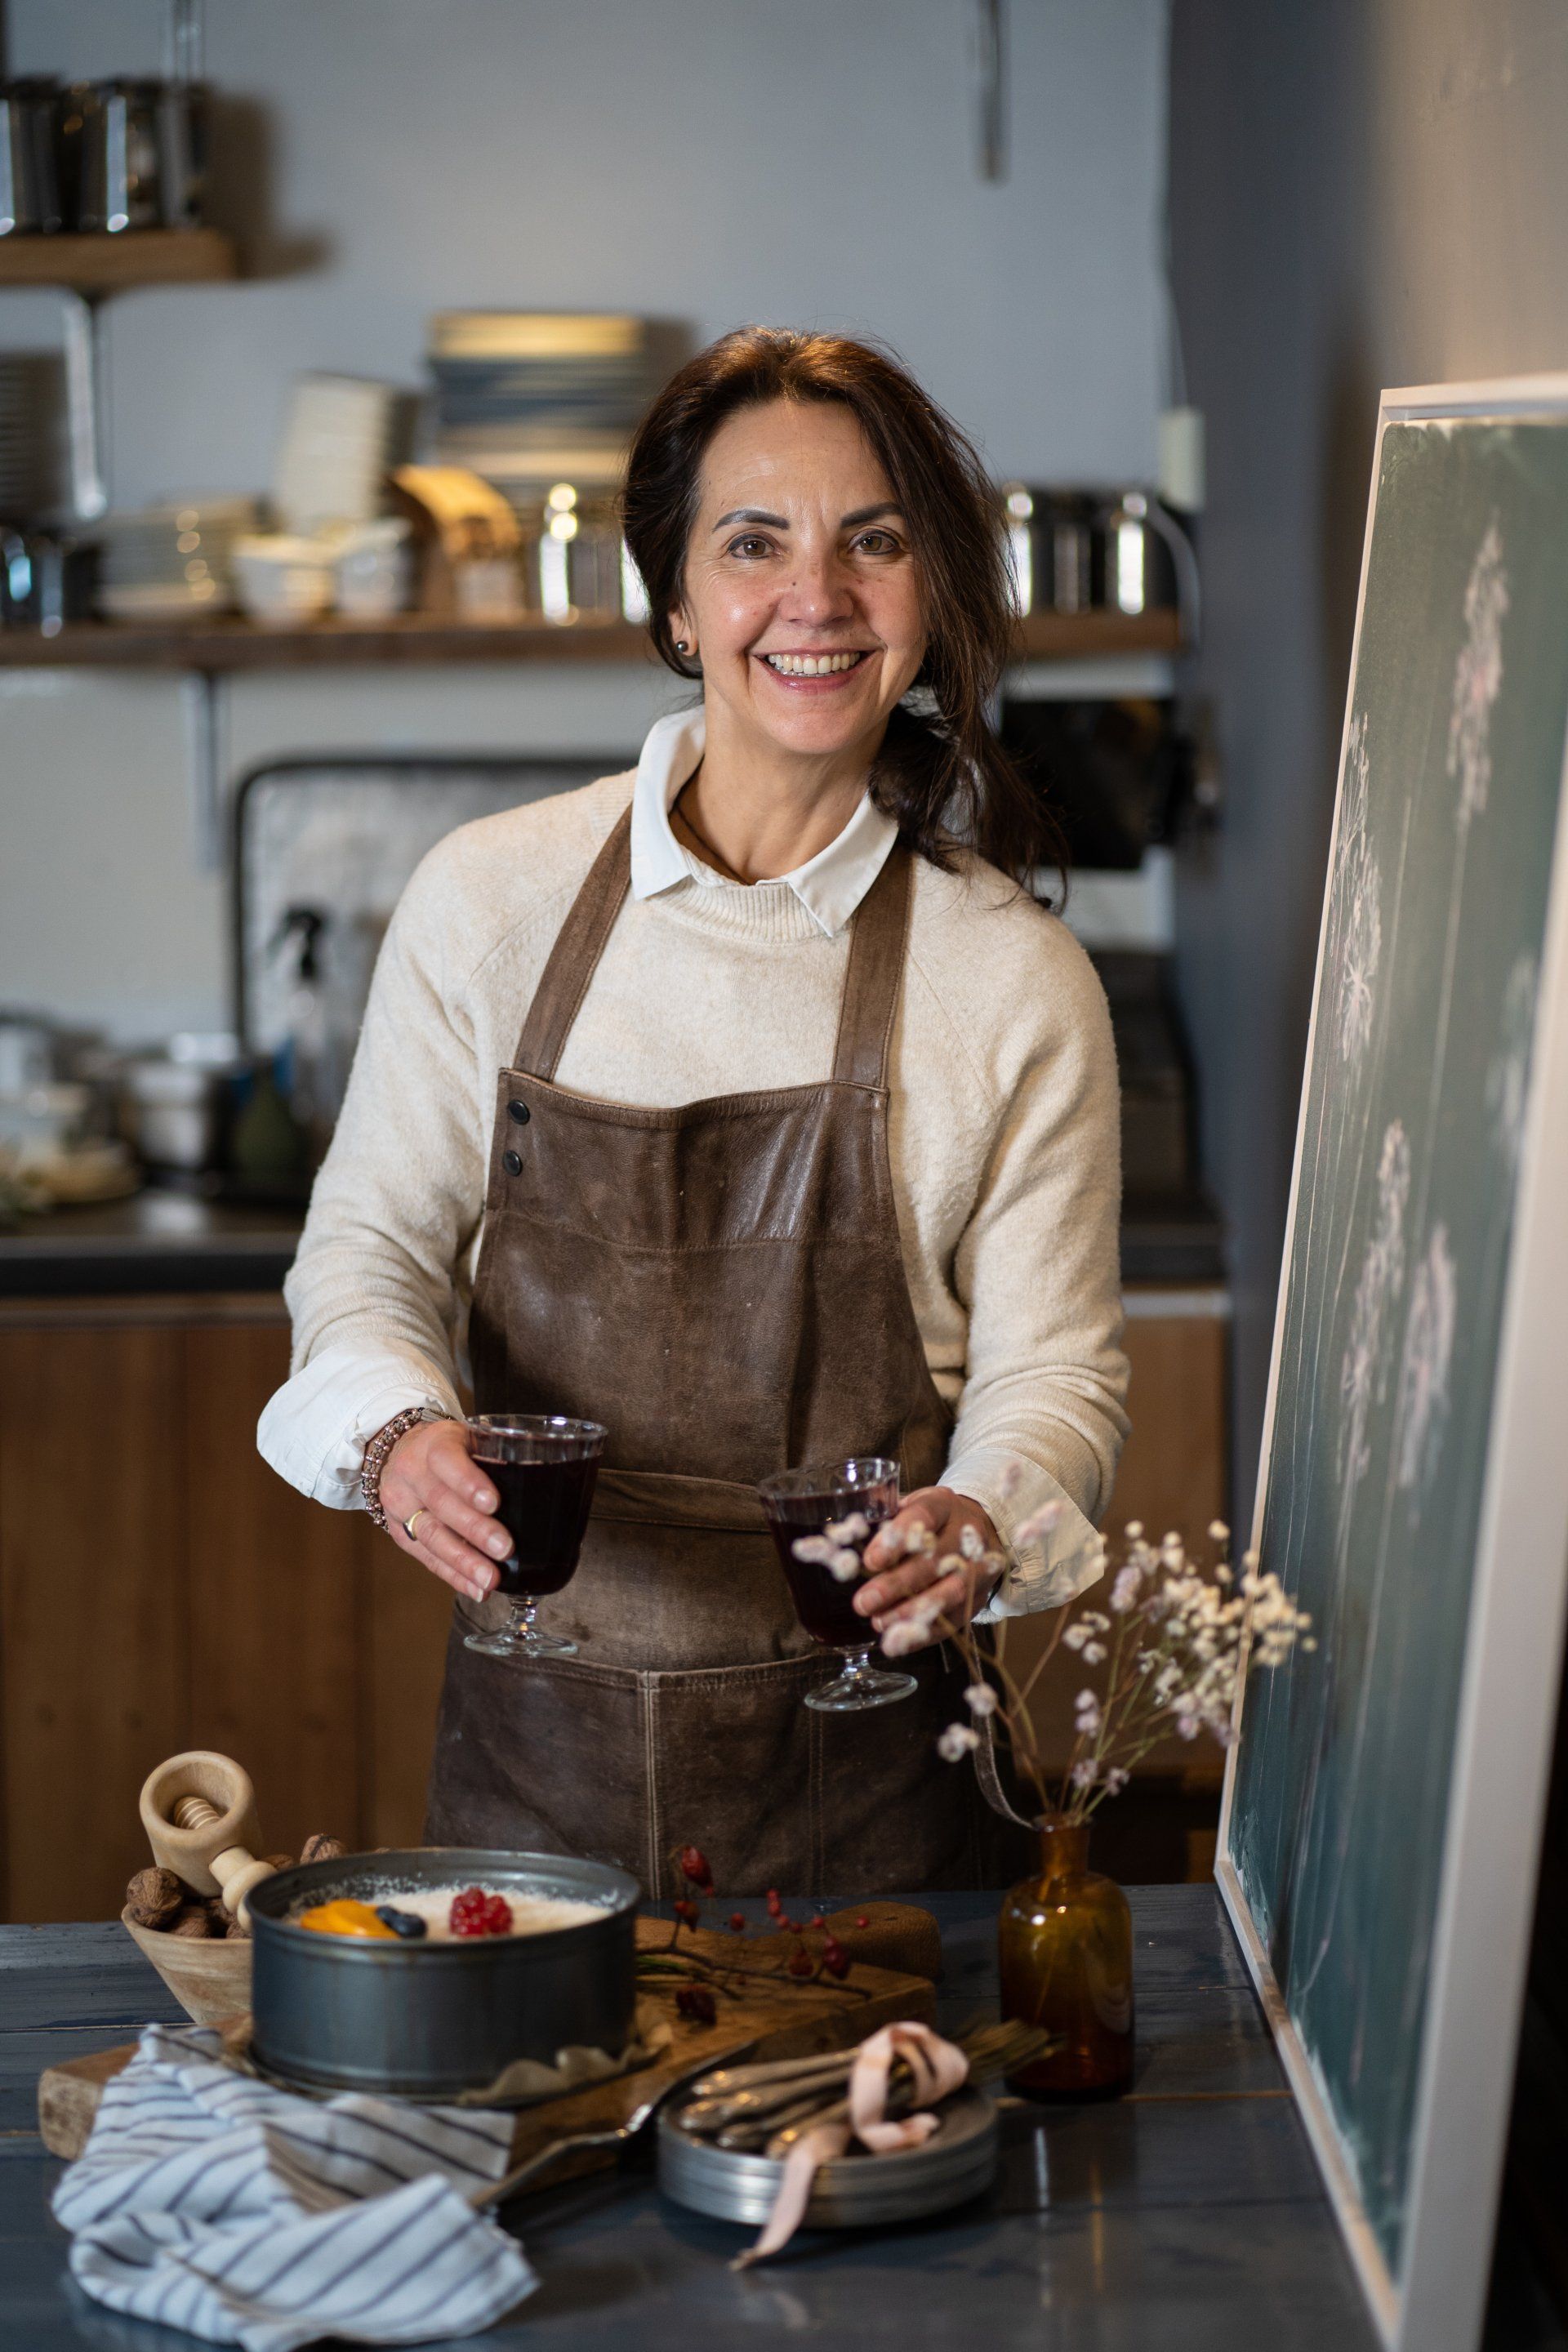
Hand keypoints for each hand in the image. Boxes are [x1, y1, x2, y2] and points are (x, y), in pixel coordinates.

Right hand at [378, 1419, 509, 1602]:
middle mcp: (411, 1472)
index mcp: (434, 1443)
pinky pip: (426, 1557)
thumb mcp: (468, 1439)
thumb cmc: (450, 1448)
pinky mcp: (399, 1532)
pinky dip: (453, 1576)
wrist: (400, 1454)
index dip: (469, 1482)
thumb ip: (493, 1458)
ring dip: (464, 1561)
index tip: (494, 1503)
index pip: (447, 1460)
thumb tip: (539, 1487)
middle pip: (441, 1503)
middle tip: (504, 1547)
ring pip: (431, 1535)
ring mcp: (400, 1504)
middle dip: (474, 1529)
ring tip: (490, 1579)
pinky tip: (475, 1588)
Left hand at [856, 1487, 1003, 1655]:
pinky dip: (926, 1632)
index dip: (897, 1539)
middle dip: (897, 1584)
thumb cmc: (930, 1521)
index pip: (923, 1517)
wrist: (980, 1529)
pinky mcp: (979, 1596)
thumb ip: (883, 1518)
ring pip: (951, 1592)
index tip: (870, 1561)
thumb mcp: (910, 1506)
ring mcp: (978, 1567)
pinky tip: (900, 1639)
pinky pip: (956, 1618)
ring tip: (879, 1623)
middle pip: (935, 1561)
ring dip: (912, 1611)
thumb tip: (847, 1534)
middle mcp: (966, 1535)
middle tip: (864, 1602)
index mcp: (943, 1505)